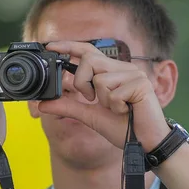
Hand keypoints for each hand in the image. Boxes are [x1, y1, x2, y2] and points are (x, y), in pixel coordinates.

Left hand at [39, 41, 169, 149]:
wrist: (145, 143)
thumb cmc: (123, 127)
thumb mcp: (90, 116)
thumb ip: (68, 107)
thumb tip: (42, 104)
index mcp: (111, 72)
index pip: (88, 52)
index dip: (69, 46)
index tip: (50, 45)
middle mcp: (122, 68)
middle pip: (89, 60)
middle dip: (82, 82)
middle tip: (91, 99)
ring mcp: (133, 74)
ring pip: (100, 79)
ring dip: (103, 100)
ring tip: (117, 108)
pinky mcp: (140, 83)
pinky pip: (114, 92)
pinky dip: (116, 107)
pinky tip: (127, 111)